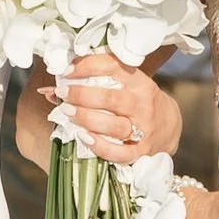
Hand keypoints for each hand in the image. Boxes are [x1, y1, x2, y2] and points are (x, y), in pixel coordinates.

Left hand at [53, 57, 181, 166]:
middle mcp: (143, 103)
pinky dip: (100, 146)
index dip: (88, 66)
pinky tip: (84, 138)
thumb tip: (49, 89)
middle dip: (82, 95)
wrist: (169, 126)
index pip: (113, 67)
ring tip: (67, 113)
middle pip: (111, 98)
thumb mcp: (125, 85)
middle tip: (62, 93)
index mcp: (138, 81)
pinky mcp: (142, 150)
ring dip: (87, 119)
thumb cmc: (137, 100)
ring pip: (114, 125)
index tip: (66, 70)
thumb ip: (93, 83)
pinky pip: (120, 152)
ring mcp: (144, 128)